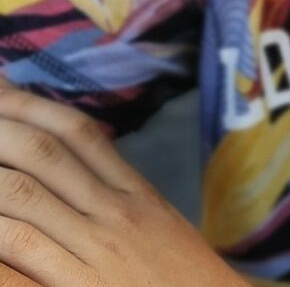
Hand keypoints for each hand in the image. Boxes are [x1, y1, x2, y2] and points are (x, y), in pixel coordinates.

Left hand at [0, 81, 244, 285]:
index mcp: (137, 196)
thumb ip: (124, 199)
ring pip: (23, 194)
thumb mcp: (163, 233)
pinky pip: (20, 247)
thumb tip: (79, 166)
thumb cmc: (184, 286)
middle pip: (45, 153)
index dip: (32, 106)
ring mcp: (96, 250)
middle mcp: (116, 213)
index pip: (80, 134)